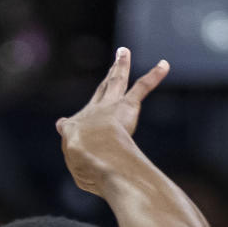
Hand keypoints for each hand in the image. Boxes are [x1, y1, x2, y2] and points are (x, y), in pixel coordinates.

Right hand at [57, 47, 168, 195]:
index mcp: (73, 130)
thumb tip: (89, 172)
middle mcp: (90, 113)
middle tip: (109, 68)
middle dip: (105, 81)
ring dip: (120, 66)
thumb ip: (84, 168)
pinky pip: (141, 88)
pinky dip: (153, 76)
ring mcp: (109, 107)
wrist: (93, 157)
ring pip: (116, 81)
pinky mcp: (127, 107)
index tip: (63, 125)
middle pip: (99, 92)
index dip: (69, 127)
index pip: (72, 125)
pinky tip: (164, 65)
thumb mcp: (79, 174)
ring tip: (123, 52)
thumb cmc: (85, 169)